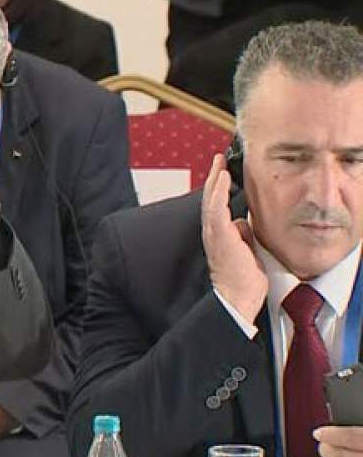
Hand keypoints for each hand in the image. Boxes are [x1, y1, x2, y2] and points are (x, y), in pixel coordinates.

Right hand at [202, 153, 266, 321]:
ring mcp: (214, 233)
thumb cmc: (243, 280)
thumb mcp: (247, 251)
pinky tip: (222, 177)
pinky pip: (216, 208)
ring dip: (214, 179)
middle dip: (214, 177)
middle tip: (218, 159)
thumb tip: (242, 222)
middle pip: (210, 198)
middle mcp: (213, 232)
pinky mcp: (220, 235)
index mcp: (219, 235)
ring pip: (211, 200)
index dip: (219, 188)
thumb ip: (243, 234)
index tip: (223, 171)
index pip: (217, 206)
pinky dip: (218, 191)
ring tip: (219, 163)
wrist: (237, 297)